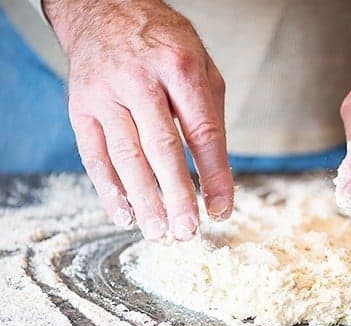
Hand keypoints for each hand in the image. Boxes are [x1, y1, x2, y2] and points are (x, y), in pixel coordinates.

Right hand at [44, 0, 233, 239]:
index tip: (222, 209)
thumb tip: (218, 175)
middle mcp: (140, 80)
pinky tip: (124, 213)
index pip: (202, 131)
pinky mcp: (80, 106)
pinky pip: (94, 154)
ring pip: (126, 156)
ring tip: (159, 232)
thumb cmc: (163, 44)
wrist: (104, 10)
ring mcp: (105, 94)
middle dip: (177, 195)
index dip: (214, 175)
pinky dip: (109, 188)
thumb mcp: (202, 65)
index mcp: (179, 67)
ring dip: (143, 199)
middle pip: (161, 148)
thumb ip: (210, 115)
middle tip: (188, 231)